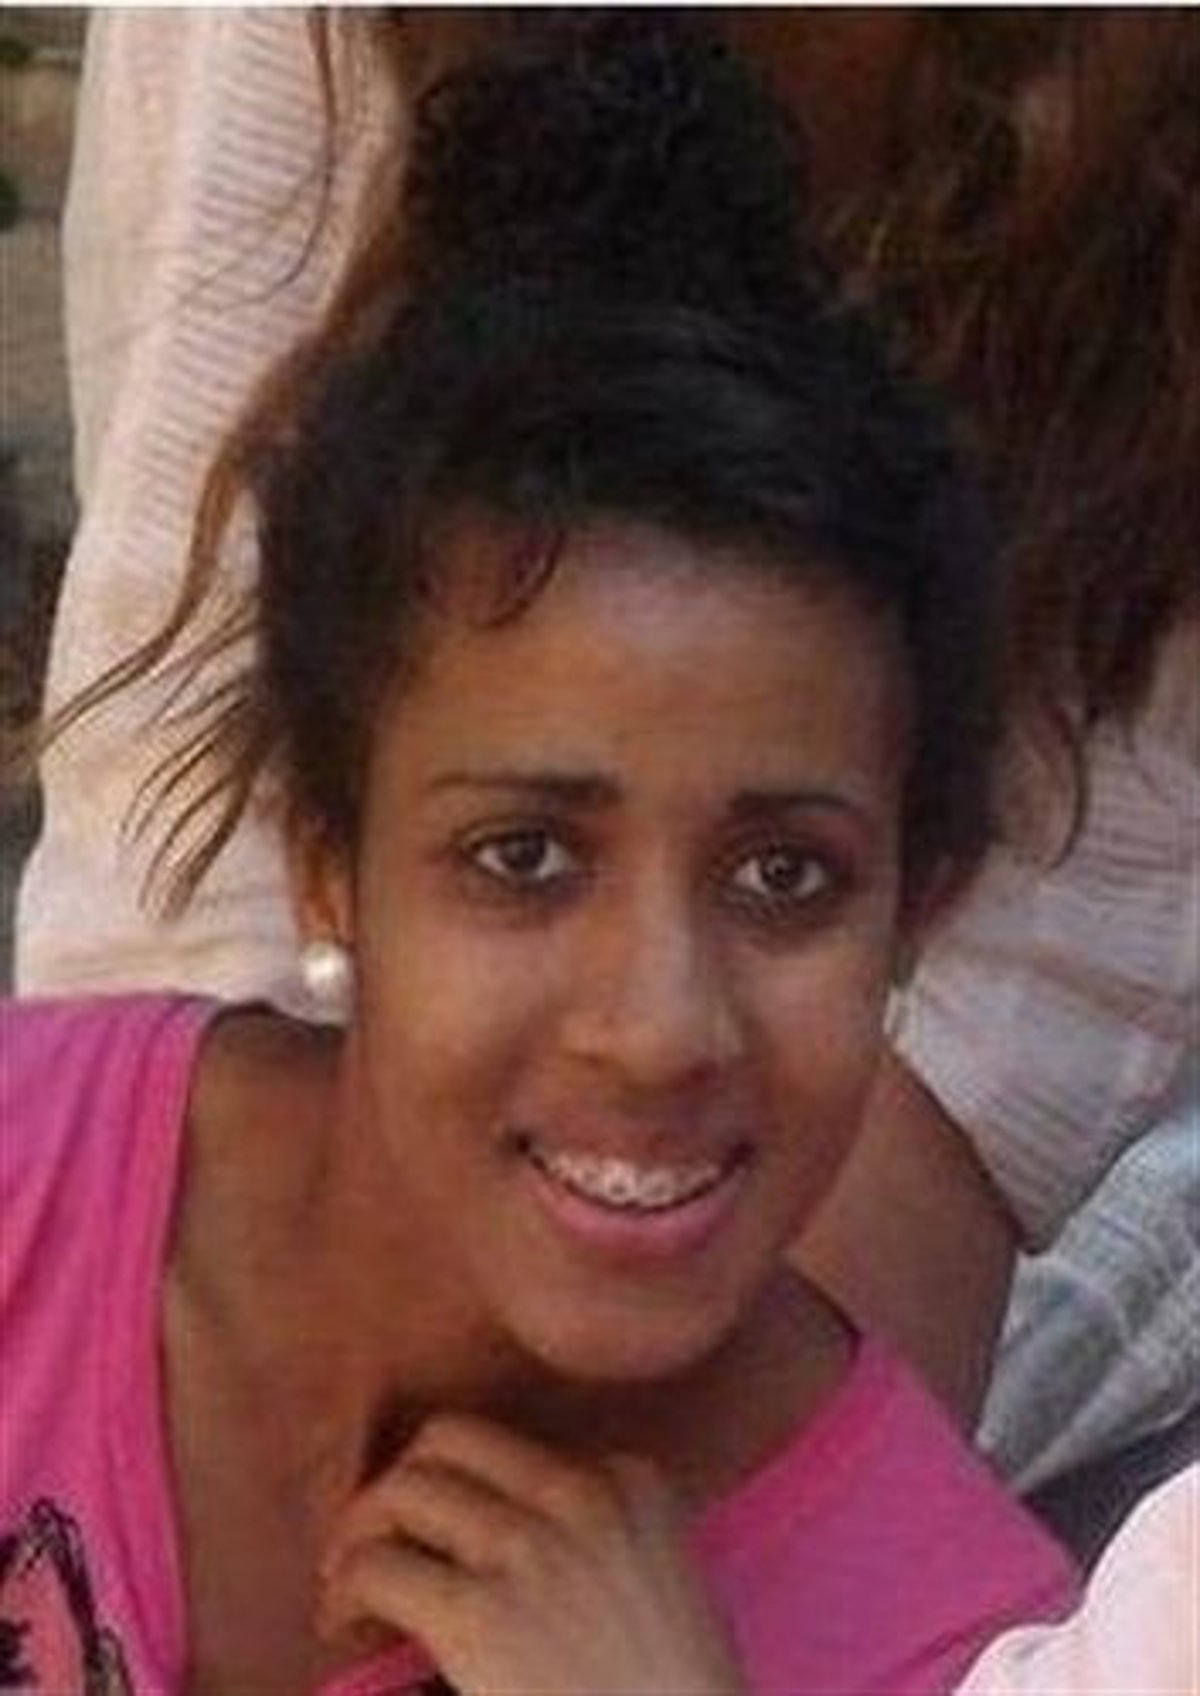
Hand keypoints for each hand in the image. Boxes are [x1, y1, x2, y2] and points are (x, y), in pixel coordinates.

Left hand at [318, 1413, 745, 1694]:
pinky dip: (344, 1590)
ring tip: (352, 1581)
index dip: (463, 1490)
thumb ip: (595, 1542)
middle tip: (380, 1540)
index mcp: (633, 1483)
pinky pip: (377, 1566)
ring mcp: (530, 1548)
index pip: (515, 1447)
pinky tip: (346, 1624)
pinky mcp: (480, 1614)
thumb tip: (490, 1545)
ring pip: (403, 1489)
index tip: (445, 1537)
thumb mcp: (658, 1588)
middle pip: (447, 1442)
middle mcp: (580, 1495)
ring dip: (359, 1532)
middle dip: (400, 1485)